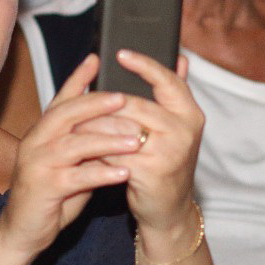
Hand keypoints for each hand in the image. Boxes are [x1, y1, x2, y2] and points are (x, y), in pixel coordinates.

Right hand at [0, 55, 142, 257]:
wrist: (22, 231)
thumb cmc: (52, 193)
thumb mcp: (72, 162)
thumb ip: (88, 141)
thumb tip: (120, 123)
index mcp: (44, 131)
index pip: (62, 98)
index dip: (78, 77)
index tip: (98, 58)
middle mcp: (37, 141)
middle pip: (67, 113)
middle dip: (98, 104)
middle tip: (126, 98)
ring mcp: (38, 164)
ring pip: (75, 144)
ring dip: (108, 140)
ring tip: (137, 139)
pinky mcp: (43, 188)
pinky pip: (76, 177)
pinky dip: (102, 174)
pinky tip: (124, 173)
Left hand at [76, 51, 204, 235]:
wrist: (169, 211)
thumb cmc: (167, 163)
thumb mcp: (176, 127)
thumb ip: (174, 93)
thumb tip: (179, 57)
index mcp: (190, 114)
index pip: (167, 80)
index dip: (144, 65)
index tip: (120, 53)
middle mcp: (184, 130)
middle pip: (134, 104)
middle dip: (103, 103)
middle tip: (81, 98)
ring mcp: (168, 152)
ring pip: (119, 128)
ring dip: (93, 125)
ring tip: (74, 121)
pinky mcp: (149, 172)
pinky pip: (113, 152)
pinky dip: (95, 150)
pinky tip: (82, 148)